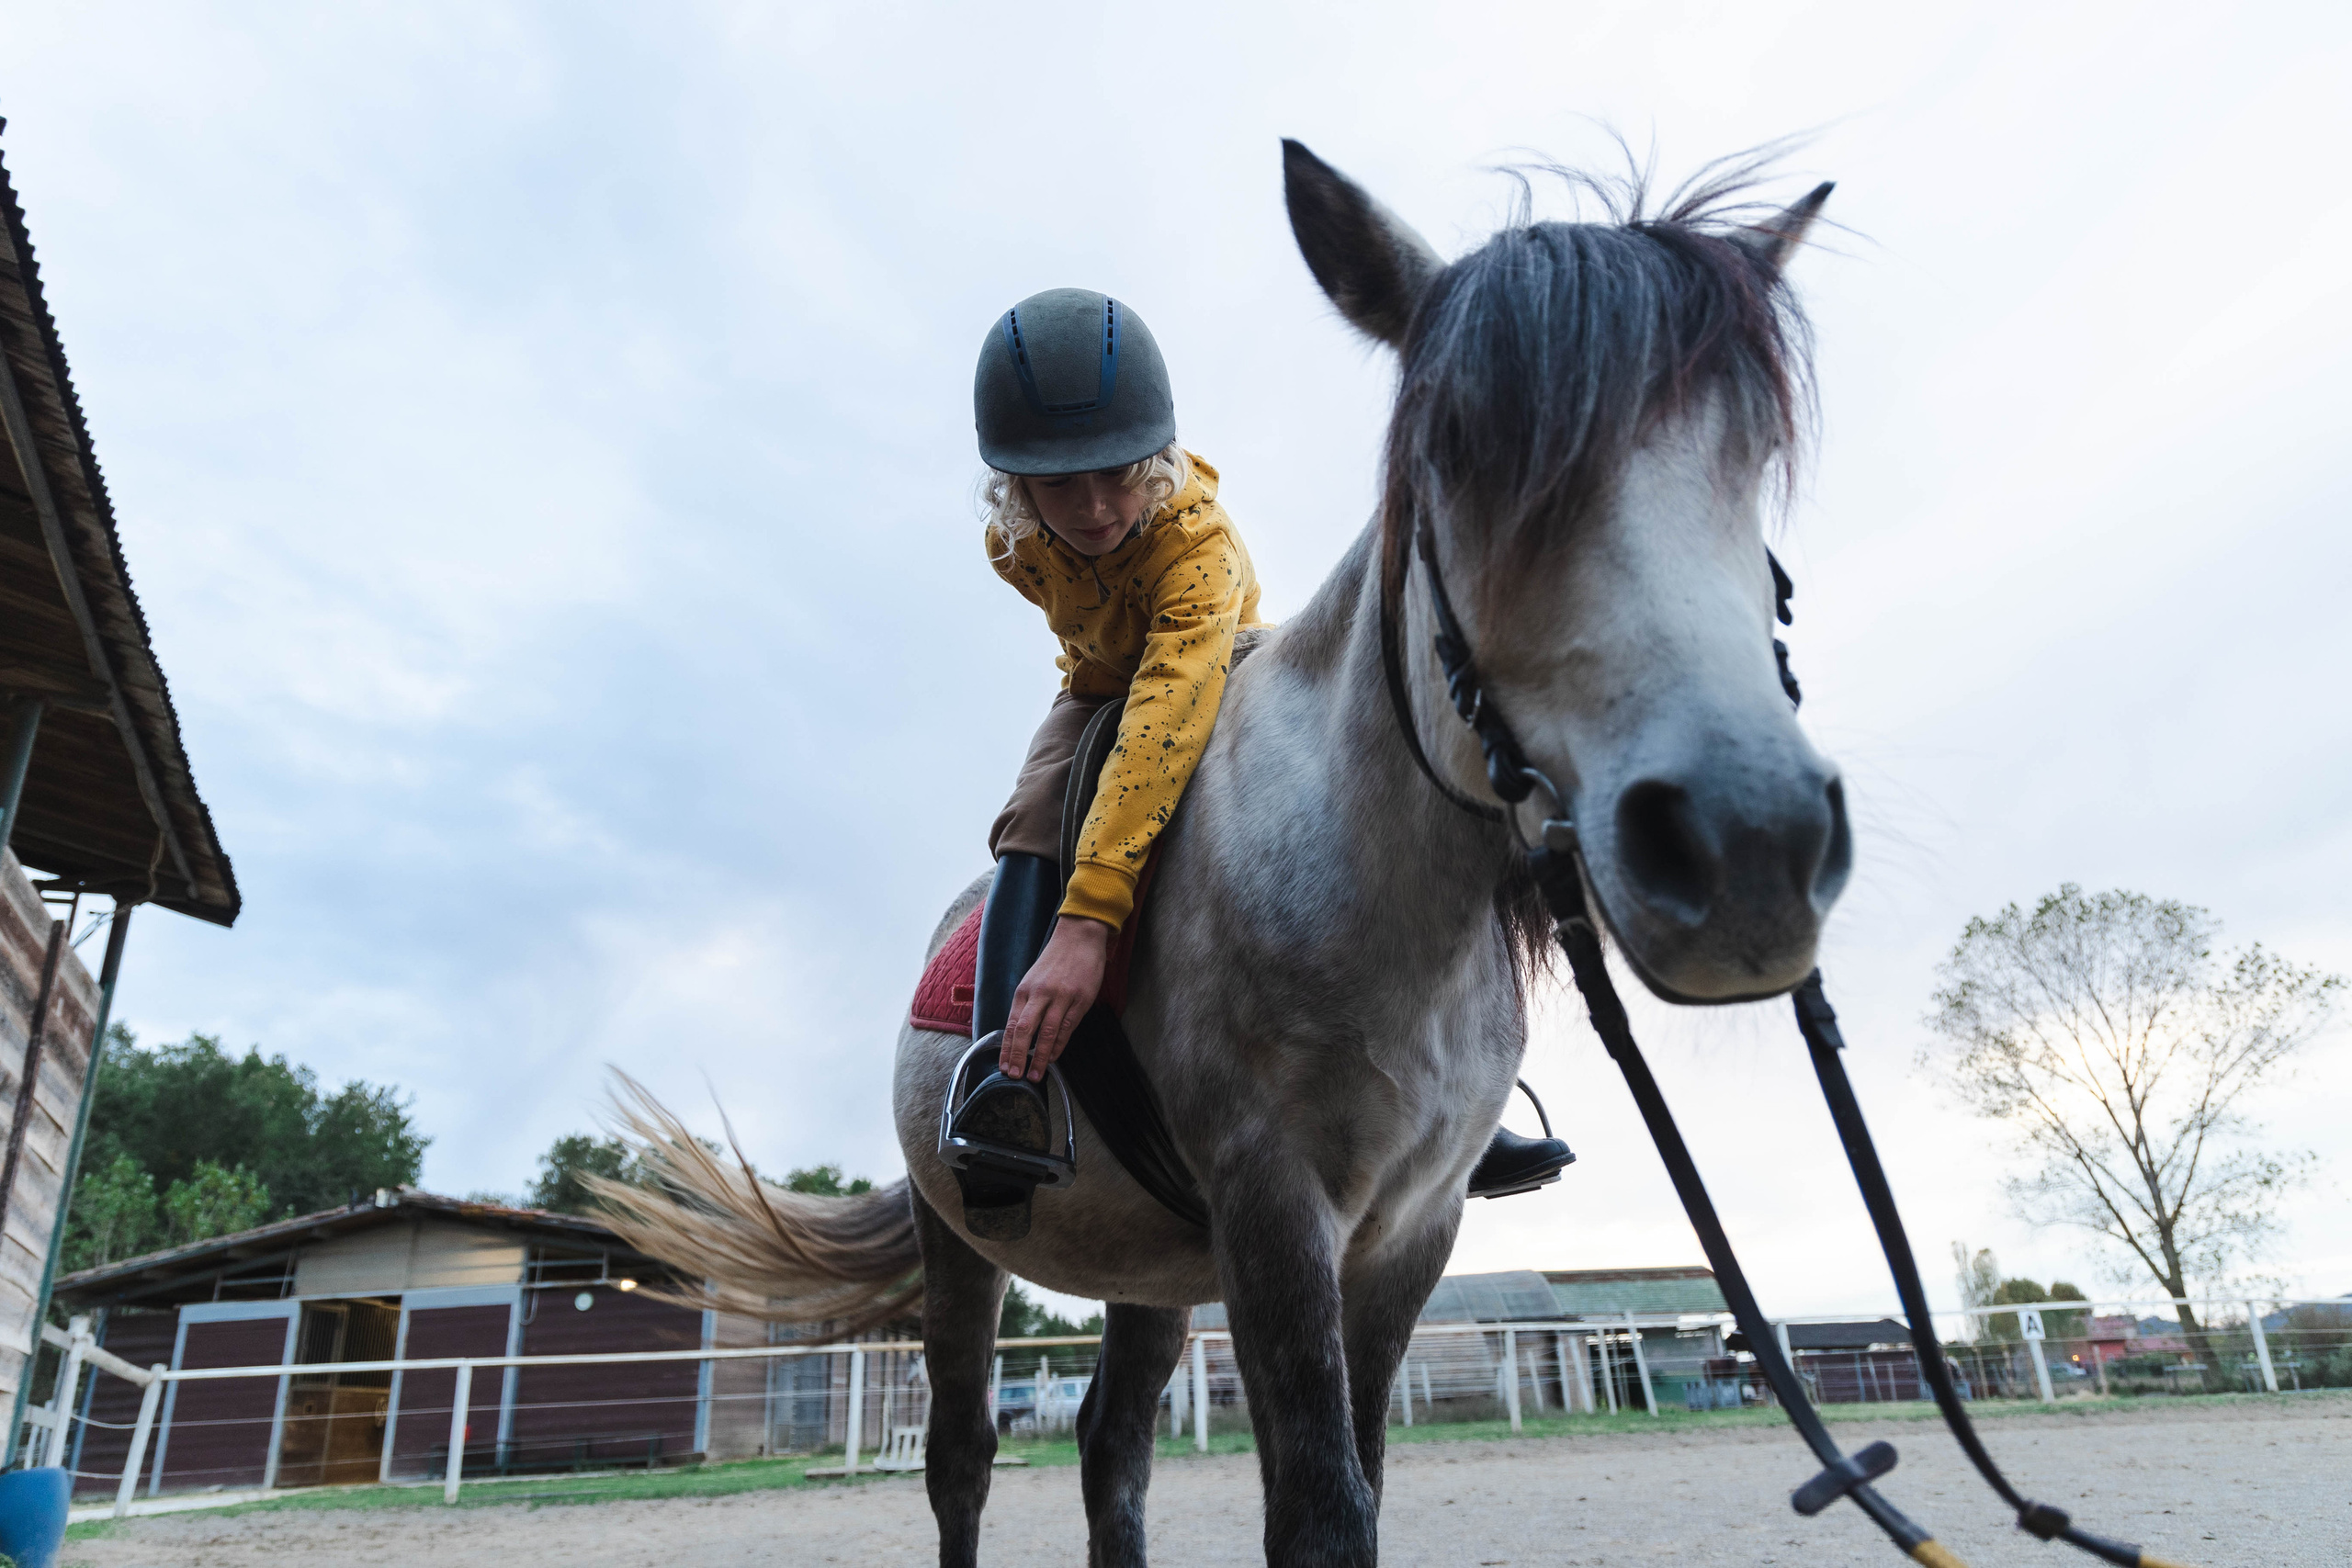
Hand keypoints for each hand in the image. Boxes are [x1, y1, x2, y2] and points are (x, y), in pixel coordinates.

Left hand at [999, 917, 1111, 1081]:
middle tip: (1014, 1076)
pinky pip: (1068, 1026)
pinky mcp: (1080, 999)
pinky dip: (1060, 1044)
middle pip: (1024, 1029)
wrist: (1079, 937)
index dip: (1007, 1048)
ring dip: (1040, 1057)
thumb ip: (1027, 1004)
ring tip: (1035, 1075)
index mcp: (1024, 989)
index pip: (1011, 1024)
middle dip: (1018, 1055)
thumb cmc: (1055, 960)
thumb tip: (1019, 1033)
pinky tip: (1055, 1057)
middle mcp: (1040, 993)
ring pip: (1047, 1032)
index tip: (1004, 1066)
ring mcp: (1061, 996)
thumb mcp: (1033, 979)